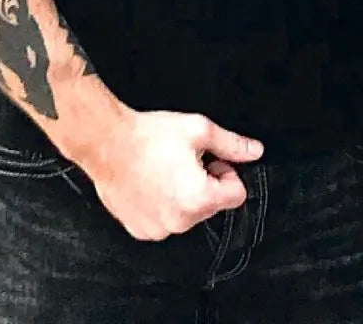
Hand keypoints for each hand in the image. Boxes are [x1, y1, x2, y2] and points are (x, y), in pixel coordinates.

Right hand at [81, 107, 263, 240]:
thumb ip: (232, 145)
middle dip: (206, 183)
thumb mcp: (199, 131)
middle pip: (213, 205)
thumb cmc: (150, 137)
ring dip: (185, 195)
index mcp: (199, 199)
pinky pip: (166, 221)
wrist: (108, 145)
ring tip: (165, 171)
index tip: (209, 160)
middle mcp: (181, 222)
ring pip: (189, 214)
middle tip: (185, 161)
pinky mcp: (141, 231)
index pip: (237, 194)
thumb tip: (255, 151)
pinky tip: (151, 184)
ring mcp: (159, 230)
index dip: (226, 172)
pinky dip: (164, 205)